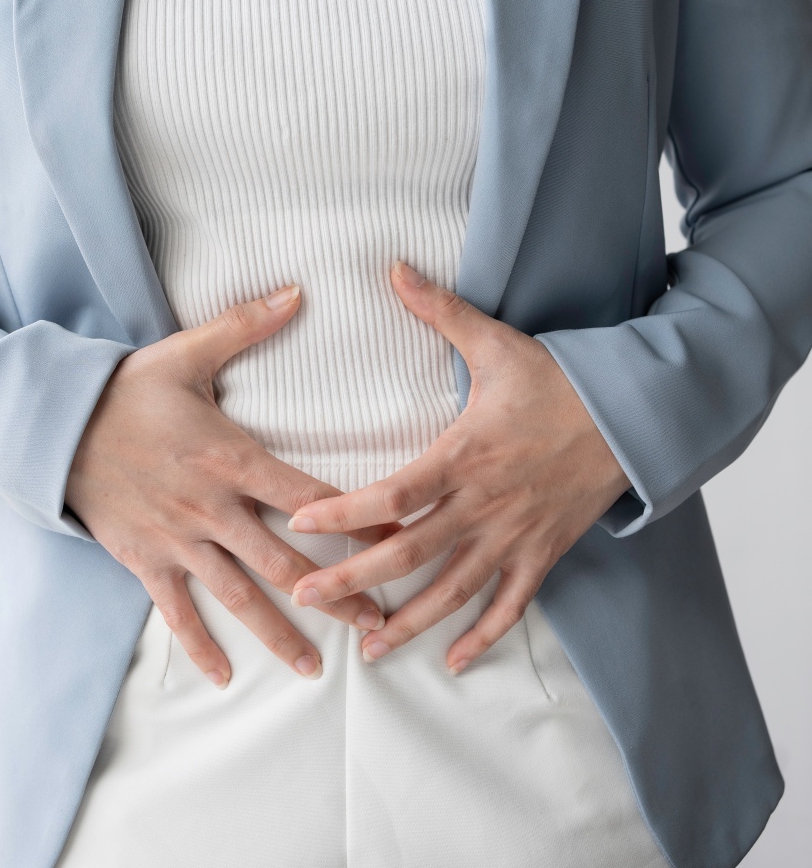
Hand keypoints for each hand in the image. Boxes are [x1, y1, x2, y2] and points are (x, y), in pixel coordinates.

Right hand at [65, 283, 400, 688]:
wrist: (55, 426)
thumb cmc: (126, 391)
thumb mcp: (186, 354)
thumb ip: (245, 325)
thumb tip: (297, 291)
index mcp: (231, 459)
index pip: (310, 496)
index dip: (357, 519)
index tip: (397, 540)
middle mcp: (212, 509)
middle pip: (286, 562)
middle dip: (335, 595)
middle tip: (376, 623)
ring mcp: (178, 540)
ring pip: (238, 597)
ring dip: (279, 634)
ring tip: (316, 667)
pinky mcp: (145, 560)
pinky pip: (176, 611)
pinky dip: (198, 644)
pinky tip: (222, 676)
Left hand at [285, 260, 631, 674]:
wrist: (630, 417)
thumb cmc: (558, 382)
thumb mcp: (497, 344)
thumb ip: (440, 311)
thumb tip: (394, 268)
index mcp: (464, 456)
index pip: (392, 492)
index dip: (344, 512)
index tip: (299, 523)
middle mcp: (483, 505)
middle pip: (409, 552)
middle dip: (353, 579)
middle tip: (305, 599)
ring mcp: (514, 536)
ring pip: (453, 591)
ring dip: (409, 622)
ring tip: (368, 649)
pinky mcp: (542, 554)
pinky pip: (511, 606)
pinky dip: (484, 636)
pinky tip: (455, 660)